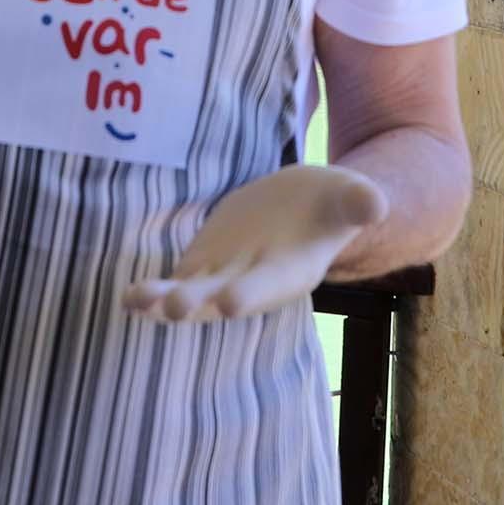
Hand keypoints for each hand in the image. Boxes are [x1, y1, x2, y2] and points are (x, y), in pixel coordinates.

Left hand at [125, 166, 386, 321]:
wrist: (309, 209)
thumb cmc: (335, 204)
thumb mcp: (350, 197)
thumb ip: (359, 201)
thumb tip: (375, 203)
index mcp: (290, 271)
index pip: (269, 285)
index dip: (251, 292)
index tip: (230, 301)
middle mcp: (254, 282)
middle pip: (222, 295)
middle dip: (198, 301)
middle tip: (173, 307)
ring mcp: (225, 276)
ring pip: (191, 294)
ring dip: (163, 301)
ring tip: (136, 299)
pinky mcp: (204, 265)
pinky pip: (175, 283)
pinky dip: (152, 294)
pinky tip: (128, 297)